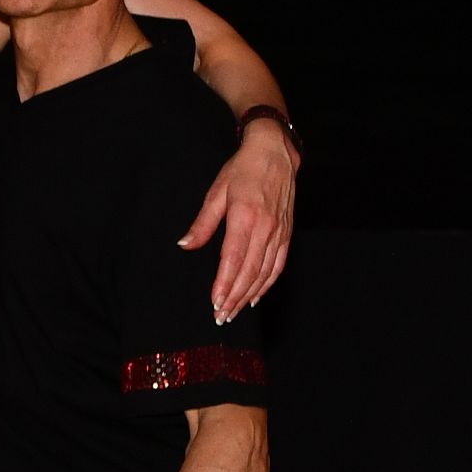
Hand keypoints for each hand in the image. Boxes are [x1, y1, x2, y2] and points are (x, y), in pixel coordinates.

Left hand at [178, 122, 296, 320]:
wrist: (275, 155)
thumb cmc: (242, 171)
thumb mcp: (216, 192)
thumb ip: (202, 223)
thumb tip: (184, 245)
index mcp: (245, 217)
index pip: (233, 259)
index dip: (225, 283)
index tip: (215, 302)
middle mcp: (266, 228)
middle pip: (249, 271)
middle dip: (234, 297)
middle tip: (221, 316)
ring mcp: (279, 232)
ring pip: (264, 272)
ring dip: (249, 295)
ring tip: (234, 312)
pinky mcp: (287, 234)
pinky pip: (278, 265)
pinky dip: (267, 284)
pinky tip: (255, 296)